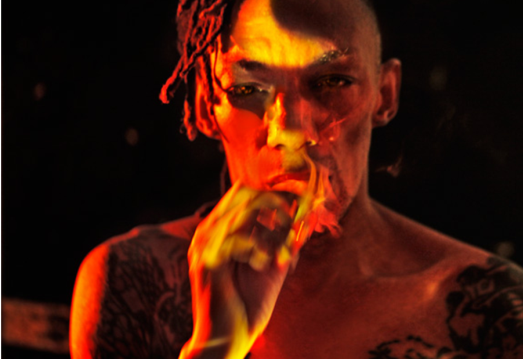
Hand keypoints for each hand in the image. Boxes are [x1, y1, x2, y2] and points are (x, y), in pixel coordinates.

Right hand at [180, 182, 303, 358]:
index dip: (278, 194)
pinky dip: (262, 249)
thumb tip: (309, 218)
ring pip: (247, 210)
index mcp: (222, 228)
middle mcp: (209, 230)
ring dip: (275, 229)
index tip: (303, 206)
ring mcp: (205, 244)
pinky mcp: (208, 261)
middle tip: (296, 220)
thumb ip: (287, 241)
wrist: (229, 338)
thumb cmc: (249, 302)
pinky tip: (266, 265)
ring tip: (283, 254)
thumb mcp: (275, 265)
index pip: (246, 191)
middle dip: (278, 202)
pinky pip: (241, 238)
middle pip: (245, 191)